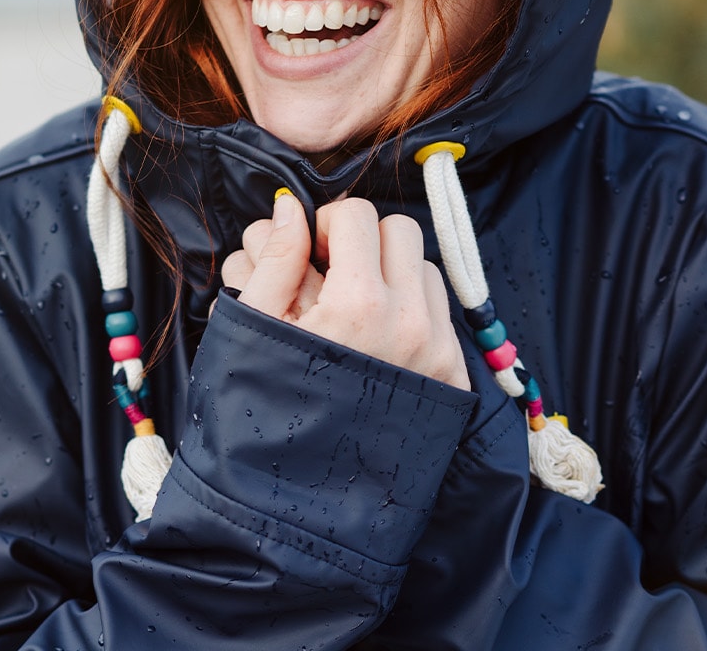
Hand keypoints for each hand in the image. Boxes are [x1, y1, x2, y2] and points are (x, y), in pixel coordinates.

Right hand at [221, 193, 468, 389]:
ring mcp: (437, 350)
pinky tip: (377, 337)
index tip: (309, 251)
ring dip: (391, 272)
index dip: (325, 224)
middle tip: (332, 271)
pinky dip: (412, 308)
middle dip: (363, 240)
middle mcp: (410, 323)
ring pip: (425, 267)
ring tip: (354, 307)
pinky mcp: (452, 375)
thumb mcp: (254, 327)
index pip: (356, 215)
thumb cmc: (265, 409)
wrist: (302, 498)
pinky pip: (441, 311)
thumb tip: (291, 208)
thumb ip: (276, 257)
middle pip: (400, 229)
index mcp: (358, 306)